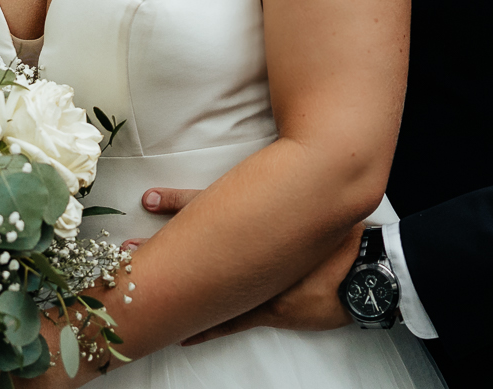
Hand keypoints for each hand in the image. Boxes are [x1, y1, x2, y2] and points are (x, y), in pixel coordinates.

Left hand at [139, 185, 357, 346]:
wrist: (368, 272)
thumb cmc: (344, 232)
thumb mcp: (314, 200)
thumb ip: (288, 187)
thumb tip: (290, 158)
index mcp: (261, 222)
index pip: (209, 207)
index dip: (177, 203)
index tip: (147, 198)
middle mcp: (253, 255)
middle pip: (196, 249)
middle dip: (160, 250)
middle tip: (123, 250)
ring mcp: (257, 286)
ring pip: (205, 287)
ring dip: (174, 286)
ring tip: (138, 289)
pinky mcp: (270, 311)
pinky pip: (230, 321)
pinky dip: (206, 327)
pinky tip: (182, 334)